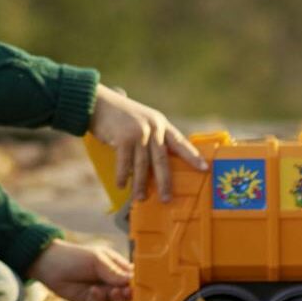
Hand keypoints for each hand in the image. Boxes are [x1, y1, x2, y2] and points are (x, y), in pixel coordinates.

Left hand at [27, 238, 132, 300]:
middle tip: (127, 291)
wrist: (50, 265)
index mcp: (118, 267)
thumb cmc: (76, 256)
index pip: (134, 277)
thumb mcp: (97, 260)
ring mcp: (104, 292)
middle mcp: (113, 281)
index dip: (139, 282)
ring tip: (113, 292)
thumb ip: (114, 272)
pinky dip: (99, 298)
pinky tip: (93, 290)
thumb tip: (132, 281)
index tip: (141, 285)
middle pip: (130, 292)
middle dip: (130, 293)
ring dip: (117, 299)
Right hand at [88, 85, 206, 202]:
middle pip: (162, 160)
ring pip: (143, 165)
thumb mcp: (141, 120)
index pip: (180, 142)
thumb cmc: (117, 114)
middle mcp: (153, 128)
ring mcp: (138, 133)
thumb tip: (153, 164)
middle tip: (167, 199)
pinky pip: (125, 163)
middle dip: (165, 182)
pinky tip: (122, 185)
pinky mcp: (123, 138)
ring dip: (140, 184)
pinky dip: (123, 176)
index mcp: (160, 123)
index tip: (204, 168)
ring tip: (140, 198)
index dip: (192, 156)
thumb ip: (150, 136)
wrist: (97, 102)